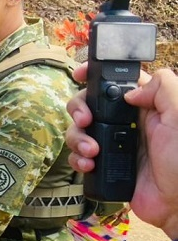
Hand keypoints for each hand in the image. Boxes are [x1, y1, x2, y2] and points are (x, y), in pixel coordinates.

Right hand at [67, 65, 177, 238]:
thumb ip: (162, 89)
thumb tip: (128, 91)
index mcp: (147, 106)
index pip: (117, 81)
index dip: (96, 75)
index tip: (81, 74)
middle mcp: (128, 122)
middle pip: (90, 104)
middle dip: (79, 109)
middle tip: (85, 120)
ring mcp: (114, 144)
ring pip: (80, 130)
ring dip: (77, 137)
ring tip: (91, 151)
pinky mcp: (105, 166)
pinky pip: (80, 157)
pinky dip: (77, 159)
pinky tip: (88, 164)